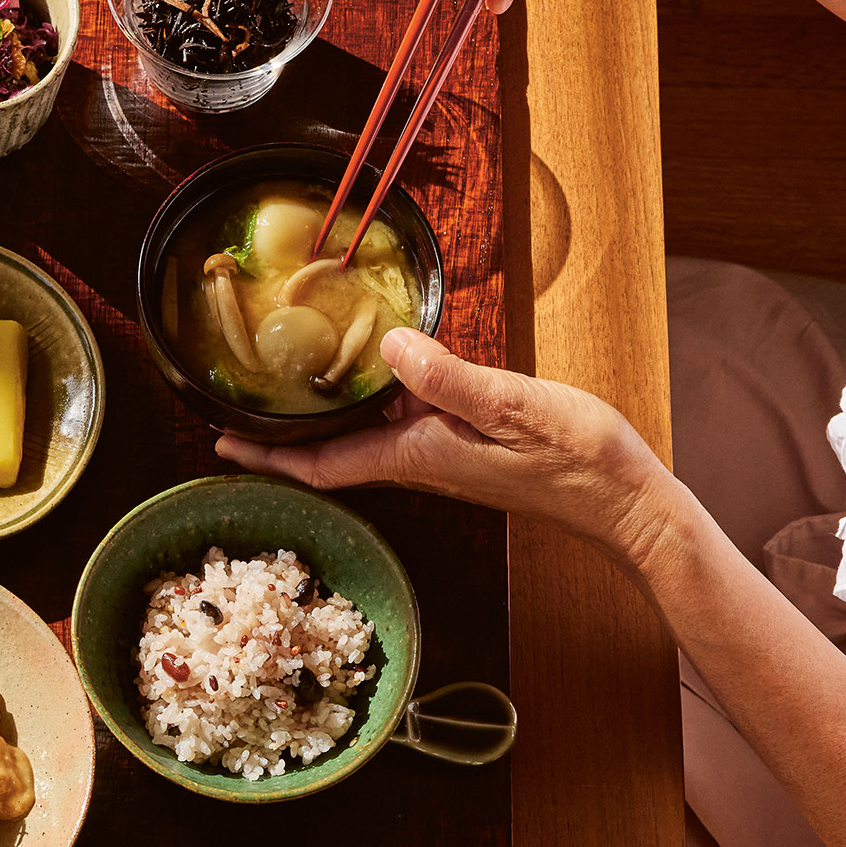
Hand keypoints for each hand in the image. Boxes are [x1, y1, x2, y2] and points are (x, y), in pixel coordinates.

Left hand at [215, 329, 680, 563]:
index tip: (220, 440)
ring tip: (286, 380)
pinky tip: (373, 370)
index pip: (323, 463)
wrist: (625, 501)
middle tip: (236, 399)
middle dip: (280, 433)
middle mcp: (420, 461)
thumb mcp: (510, 407)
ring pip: (364, 436)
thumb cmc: (575, 460)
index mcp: (418, 456)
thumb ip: (447, 378)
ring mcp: (443, 455)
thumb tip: (390, 345)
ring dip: (322, 415)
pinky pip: (401, 423)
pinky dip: (372, 401)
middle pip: (331, 451)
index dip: (267, 454)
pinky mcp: (466, 445)